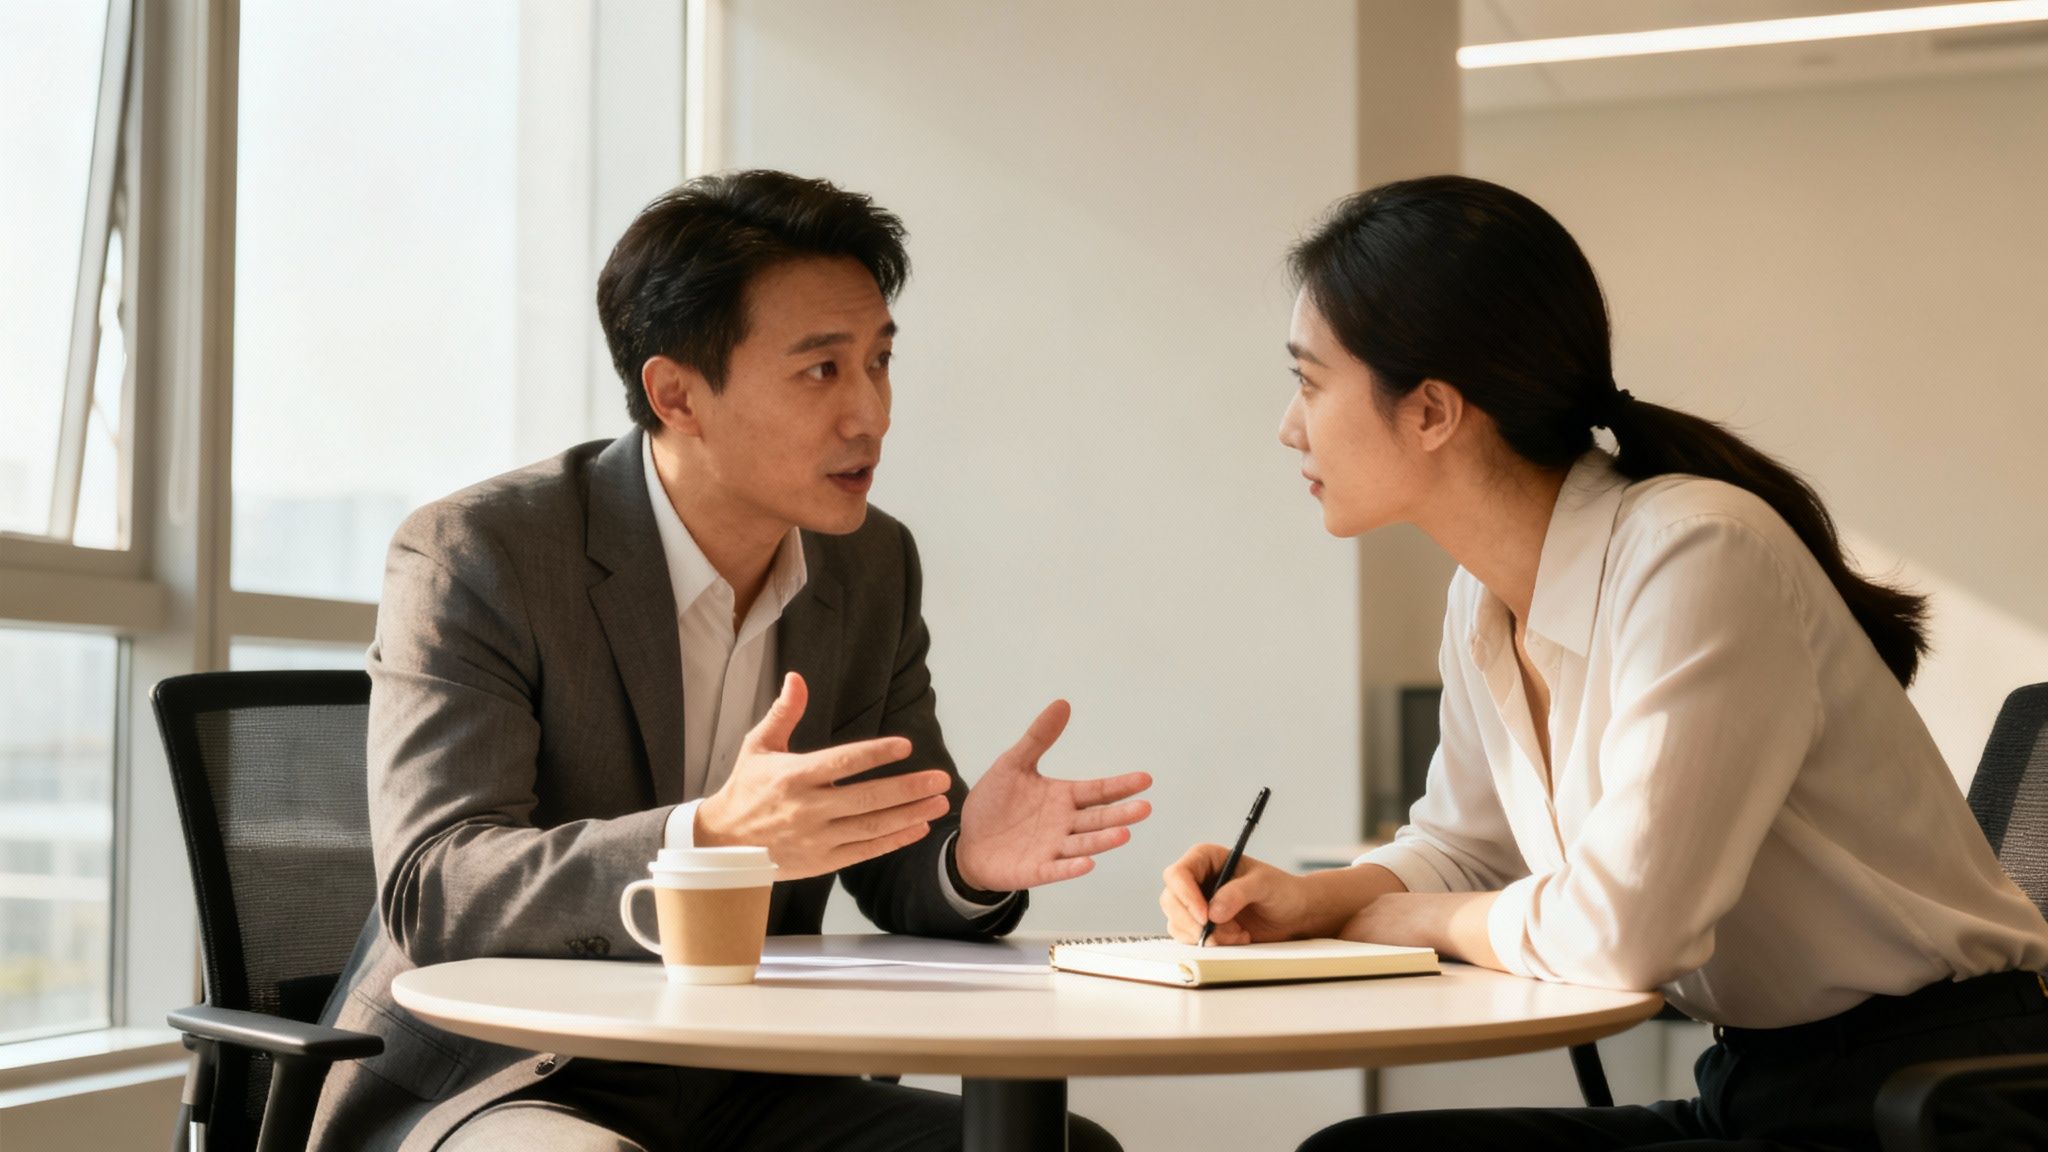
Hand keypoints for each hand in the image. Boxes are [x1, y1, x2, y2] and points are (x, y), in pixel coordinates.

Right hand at [695, 672, 953, 879]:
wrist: (723, 844)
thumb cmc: (746, 788)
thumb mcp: (759, 745)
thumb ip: (784, 713)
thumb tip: (796, 677)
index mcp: (794, 776)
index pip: (843, 762)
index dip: (876, 753)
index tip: (906, 746)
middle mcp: (808, 808)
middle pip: (866, 798)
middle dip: (908, 789)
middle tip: (941, 779)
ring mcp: (817, 838)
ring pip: (871, 827)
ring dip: (909, 815)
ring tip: (939, 803)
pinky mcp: (822, 861)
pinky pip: (865, 850)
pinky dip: (893, 840)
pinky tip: (918, 828)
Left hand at [954, 700, 1151, 890]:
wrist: (967, 841)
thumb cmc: (994, 803)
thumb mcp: (1013, 763)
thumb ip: (1038, 738)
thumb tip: (1063, 703)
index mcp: (1063, 797)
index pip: (1098, 791)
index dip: (1121, 786)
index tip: (1145, 779)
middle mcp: (1065, 823)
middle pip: (1098, 818)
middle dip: (1121, 814)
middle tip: (1144, 807)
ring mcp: (1052, 848)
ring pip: (1083, 844)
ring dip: (1103, 840)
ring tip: (1123, 833)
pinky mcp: (1035, 870)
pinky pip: (1056, 869)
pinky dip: (1071, 867)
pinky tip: (1087, 863)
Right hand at [1158, 845, 1324, 945]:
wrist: (1294, 914)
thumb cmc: (1281, 890)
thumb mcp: (1263, 885)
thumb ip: (1238, 893)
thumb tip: (1213, 911)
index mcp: (1206, 859)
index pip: (1178, 874)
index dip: (1186, 896)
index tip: (1205, 916)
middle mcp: (1196, 880)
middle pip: (1171, 901)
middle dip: (1195, 922)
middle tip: (1221, 932)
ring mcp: (1196, 904)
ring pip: (1177, 922)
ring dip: (1206, 935)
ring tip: (1238, 933)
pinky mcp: (1201, 926)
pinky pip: (1189, 938)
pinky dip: (1211, 943)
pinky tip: (1236, 938)